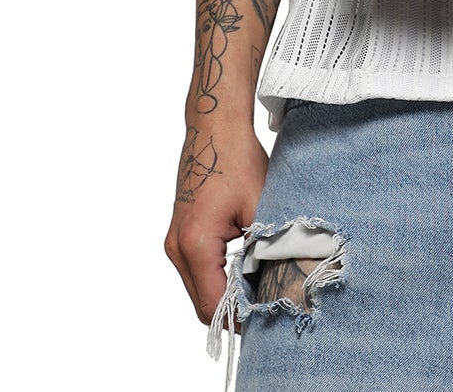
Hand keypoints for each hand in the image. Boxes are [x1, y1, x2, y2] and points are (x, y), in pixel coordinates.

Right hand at [164, 116, 269, 324]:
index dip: (237, 320)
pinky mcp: (179, 232)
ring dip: (223, 295)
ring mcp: (174, 240)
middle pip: (201, 302)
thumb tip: (278, 281)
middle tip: (263, 313)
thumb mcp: (260, 207)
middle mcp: (177, 247)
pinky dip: (216, 278)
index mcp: (196, 244)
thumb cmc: (237, 161)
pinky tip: (243, 273)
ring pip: (197, 287)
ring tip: (256, 294)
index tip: (263, 324)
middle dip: (230, 313)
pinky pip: (195, 269)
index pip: (213, 304)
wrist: (214, 127)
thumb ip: (264, 249)